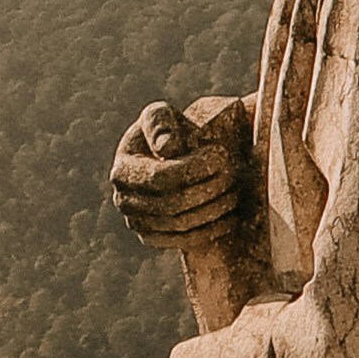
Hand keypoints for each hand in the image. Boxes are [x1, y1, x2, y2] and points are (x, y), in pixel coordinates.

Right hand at [112, 93, 255, 246]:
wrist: (176, 158)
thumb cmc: (171, 130)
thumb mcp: (163, 115)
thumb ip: (160, 122)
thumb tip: (166, 149)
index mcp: (123, 170)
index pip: (160, 178)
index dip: (193, 170)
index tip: (222, 157)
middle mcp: (123, 199)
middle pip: (172, 204)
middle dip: (208, 190)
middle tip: (234, 175)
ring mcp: (136, 222)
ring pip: (180, 225)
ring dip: (213, 210)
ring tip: (235, 192)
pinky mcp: (152, 237)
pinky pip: (182, 241)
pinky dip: (209, 230)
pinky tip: (230, 216)